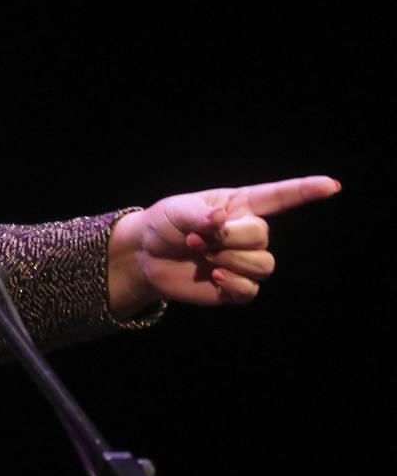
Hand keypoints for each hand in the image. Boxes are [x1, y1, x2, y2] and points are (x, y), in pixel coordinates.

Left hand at [107, 175, 340, 317]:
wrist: (146, 256)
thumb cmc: (164, 224)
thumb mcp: (177, 211)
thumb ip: (199, 214)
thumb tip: (221, 218)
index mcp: (238, 205)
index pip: (278, 197)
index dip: (305, 191)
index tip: (331, 186)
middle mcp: (247, 232)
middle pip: (262, 235)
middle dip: (229, 238)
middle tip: (196, 238)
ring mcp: (244, 260)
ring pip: (263, 263)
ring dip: (229, 259)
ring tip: (202, 255)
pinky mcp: (236, 287)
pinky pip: (251, 289)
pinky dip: (233, 283)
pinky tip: (214, 275)